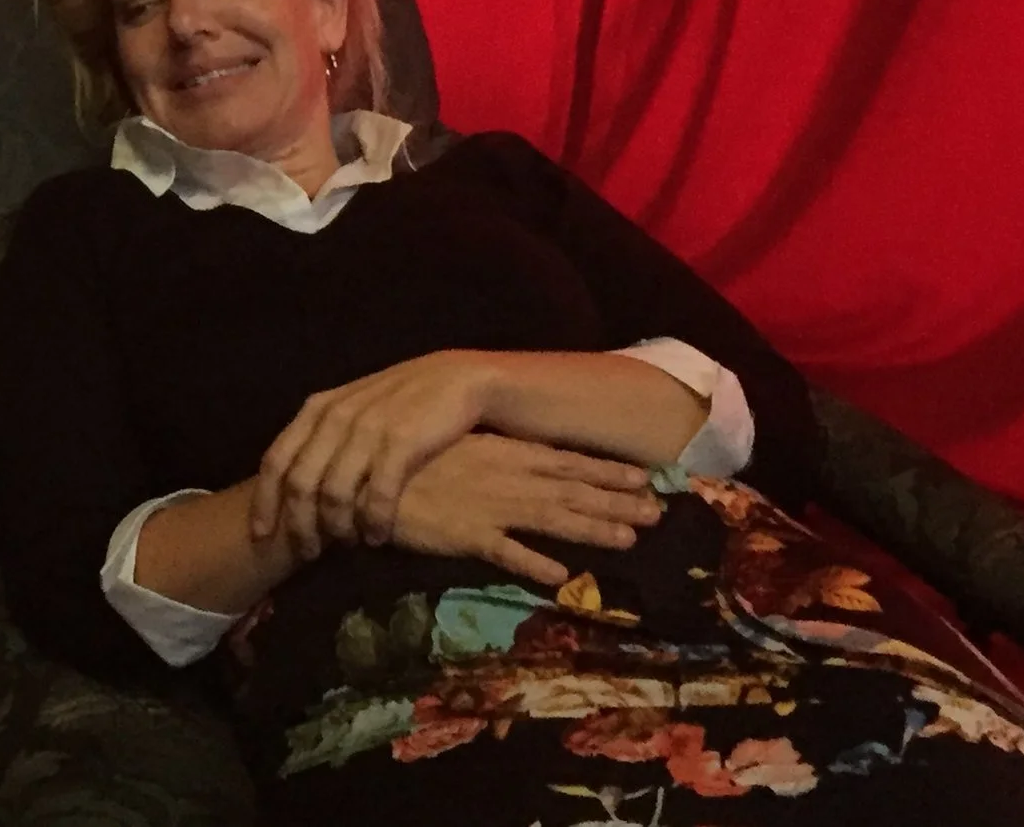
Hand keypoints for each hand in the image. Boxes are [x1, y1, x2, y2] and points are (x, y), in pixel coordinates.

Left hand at [250, 351, 496, 554]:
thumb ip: (324, 438)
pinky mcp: (401, 442)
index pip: (275, 460)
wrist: (459, 379)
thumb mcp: (353, 409)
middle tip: (307, 553)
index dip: (264, 502)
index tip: (260, 535)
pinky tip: (378, 538)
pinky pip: (377, 495)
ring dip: (337, 529)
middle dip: (299, 525)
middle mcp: (335, 417)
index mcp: (317, 409)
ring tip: (347, 548)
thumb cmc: (402, 400)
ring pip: (334, 494)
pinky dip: (374, 522)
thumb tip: (295, 485)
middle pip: (300, 483)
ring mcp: (367, 429)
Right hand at [391, 434, 660, 585]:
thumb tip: (528, 464)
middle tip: (658, 512)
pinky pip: (506, 553)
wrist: (365, 475)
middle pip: (569, 490)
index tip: (643, 478)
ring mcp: (487, 504)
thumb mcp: (456, 448)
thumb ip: (493, 458)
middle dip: (614, 501)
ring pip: (550, 518)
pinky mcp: (466, 535)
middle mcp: (504, 476)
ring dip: (591, 529)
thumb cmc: (408, 459)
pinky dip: (534, 563)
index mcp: (501, 451)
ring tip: (629, 540)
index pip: (564, 460)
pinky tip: (563, 576)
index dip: (605, 471)